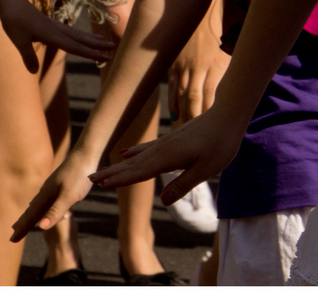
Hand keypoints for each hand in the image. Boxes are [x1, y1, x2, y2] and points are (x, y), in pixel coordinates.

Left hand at [0, 0, 116, 70]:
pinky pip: (66, 31)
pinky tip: (77, 36)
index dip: (90, 53)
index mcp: (51, 34)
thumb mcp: (18, 39)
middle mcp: (54, 29)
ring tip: (102, 41)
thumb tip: (34, 72)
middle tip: (113, 47)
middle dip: (96, 44)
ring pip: (75, 33)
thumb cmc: (11, 19)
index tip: (106, 57)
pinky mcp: (46, 22)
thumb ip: (27, 55)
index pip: (75, 47)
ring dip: (89, 38)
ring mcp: (51, 25)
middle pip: (80, 39)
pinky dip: (76, 35)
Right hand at [10, 148, 101, 240]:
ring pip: (38, 205)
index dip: (22, 228)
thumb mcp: (69, 195)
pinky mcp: (60, 185)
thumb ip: (56, 211)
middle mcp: (46, 192)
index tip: (12, 240)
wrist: (87, 153)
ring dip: (30, 216)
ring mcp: (52, 188)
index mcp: (46, 195)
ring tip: (24, 224)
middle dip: (23, 224)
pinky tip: (42, 208)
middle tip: (13, 235)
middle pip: (31, 211)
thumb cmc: (79, 174)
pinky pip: (45, 201)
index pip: (31, 216)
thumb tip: (41, 227)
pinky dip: (41, 209)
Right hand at [91, 100, 242, 203]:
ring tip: (101, 170)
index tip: (100, 185)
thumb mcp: (206, 170)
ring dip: (118, 165)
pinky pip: (146, 148)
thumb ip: (183, 185)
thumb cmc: (221, 144)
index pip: (139, 172)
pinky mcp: (171, 139)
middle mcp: (162, 150)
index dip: (120, 180)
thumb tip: (163, 201)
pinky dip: (133, 152)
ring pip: (136, 156)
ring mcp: (165, 143)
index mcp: (168, 158)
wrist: (228, 116)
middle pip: (132, 164)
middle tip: (89, 179)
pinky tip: (125, 153)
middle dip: (112, 173)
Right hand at [167, 16, 229, 126]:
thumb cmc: (220, 38)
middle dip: (194, 119)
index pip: (211, 95)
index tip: (212, 131)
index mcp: (215, 65)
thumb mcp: (228, 55)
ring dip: (183, 114)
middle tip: (197, 139)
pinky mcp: (173, 65)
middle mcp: (197, 67)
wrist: (200, 14)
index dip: (209, 114)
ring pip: (181, 94)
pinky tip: (176, 117)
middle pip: (194, 98)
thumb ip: (228, 76)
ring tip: (185, 134)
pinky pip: (171, 87)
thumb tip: (235, 98)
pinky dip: (173, 102)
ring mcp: (183, 66)